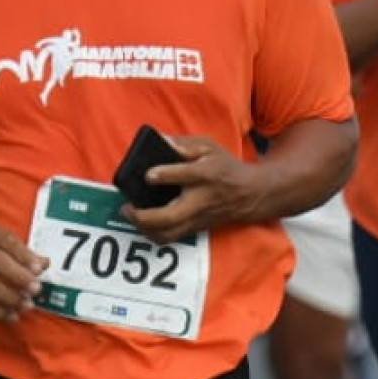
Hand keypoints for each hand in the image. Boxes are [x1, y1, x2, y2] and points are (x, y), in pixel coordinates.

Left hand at [123, 135, 264, 243]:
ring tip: (130, 215)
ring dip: (144, 229)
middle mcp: (201, 200)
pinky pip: (170, 238)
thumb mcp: (210, 147)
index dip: (164, 176)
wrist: (250, 194)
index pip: (185, 176)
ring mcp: (197, 218)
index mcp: (206, 175)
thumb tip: (161, 140)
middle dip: (144, 216)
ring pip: (168, 234)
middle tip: (127, 207)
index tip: (148, 175)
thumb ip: (185, 144)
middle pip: (170, 216)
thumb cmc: (226, 168)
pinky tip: (141, 223)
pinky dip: (151, 234)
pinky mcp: (194, 228)